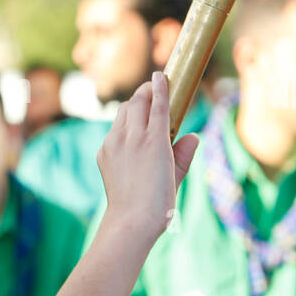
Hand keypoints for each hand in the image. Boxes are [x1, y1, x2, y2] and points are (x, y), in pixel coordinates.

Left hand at [96, 71, 199, 237]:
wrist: (131, 220)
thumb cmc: (159, 202)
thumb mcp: (178, 177)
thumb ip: (185, 154)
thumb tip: (192, 137)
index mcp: (155, 140)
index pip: (158, 103)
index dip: (160, 86)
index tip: (161, 75)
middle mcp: (132, 137)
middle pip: (137, 101)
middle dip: (145, 92)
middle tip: (153, 89)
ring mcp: (114, 144)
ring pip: (122, 113)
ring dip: (133, 107)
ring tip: (142, 110)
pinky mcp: (103, 154)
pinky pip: (113, 131)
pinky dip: (123, 127)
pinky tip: (130, 137)